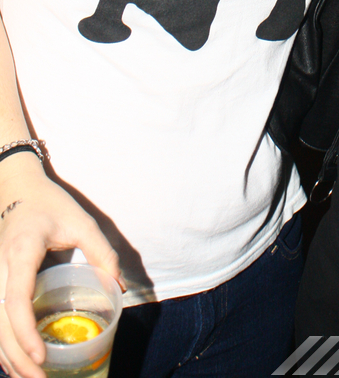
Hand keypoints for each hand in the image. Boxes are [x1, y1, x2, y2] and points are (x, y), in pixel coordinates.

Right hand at [0, 155, 121, 377]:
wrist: (17, 188)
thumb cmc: (50, 204)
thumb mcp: (81, 221)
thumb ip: (101, 252)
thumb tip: (117, 288)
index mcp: (21, 252)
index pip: (15, 299)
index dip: (24, 331)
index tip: (41, 356)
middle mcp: (0, 269)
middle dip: (17, 356)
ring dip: (9, 356)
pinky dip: (4, 344)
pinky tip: (19, 362)